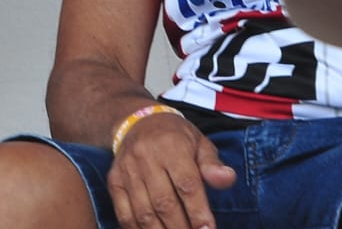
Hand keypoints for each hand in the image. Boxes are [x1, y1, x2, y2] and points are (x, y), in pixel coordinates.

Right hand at [106, 111, 236, 228]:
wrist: (137, 122)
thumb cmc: (176, 136)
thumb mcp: (199, 142)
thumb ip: (213, 164)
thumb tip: (228, 179)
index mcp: (172, 146)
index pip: (187, 184)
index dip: (198, 211)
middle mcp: (147, 158)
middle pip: (164, 203)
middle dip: (181, 228)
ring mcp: (127, 171)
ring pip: (144, 212)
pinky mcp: (114, 181)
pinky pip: (123, 213)